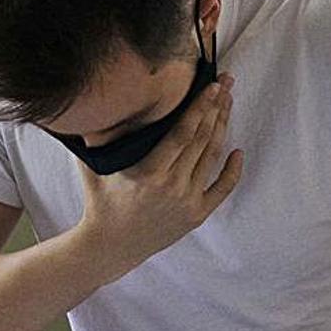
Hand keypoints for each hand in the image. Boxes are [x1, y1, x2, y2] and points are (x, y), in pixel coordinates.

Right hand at [76, 75, 242, 264]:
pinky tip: (239, 151)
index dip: (200, 107)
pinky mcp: (196, 215)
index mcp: (148, 172)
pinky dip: (233, 170)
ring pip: (212, 157)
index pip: (182, 133)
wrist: (110, 247)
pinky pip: (221, 189)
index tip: (213, 86)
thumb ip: (95, 137)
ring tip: (229, 103)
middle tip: (227, 82)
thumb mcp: (93, 167)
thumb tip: (91, 104)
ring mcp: (187, 201)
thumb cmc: (100, 202)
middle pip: (202, 139)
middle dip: (216, 108)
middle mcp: (172, 186)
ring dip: (223, 127)